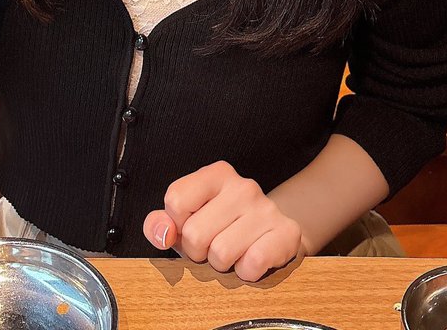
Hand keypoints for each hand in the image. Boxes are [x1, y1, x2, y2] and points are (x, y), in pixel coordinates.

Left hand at [143, 161, 303, 281]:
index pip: (175, 200)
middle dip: (199, 251)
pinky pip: (252, 264)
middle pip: (194, 234)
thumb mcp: (185, 221)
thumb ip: (160, 224)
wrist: (271, 235)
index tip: (192, 225)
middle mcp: (243, 186)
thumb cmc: (220, 228)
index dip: (177, 225)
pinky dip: (246, 273)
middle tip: (213, 245)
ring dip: (222, 265)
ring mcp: (267, 208)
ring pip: (221, 254)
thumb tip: (161, 233)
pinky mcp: (286, 232)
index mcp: (216, 175)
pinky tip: (251, 259)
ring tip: (233, 252)